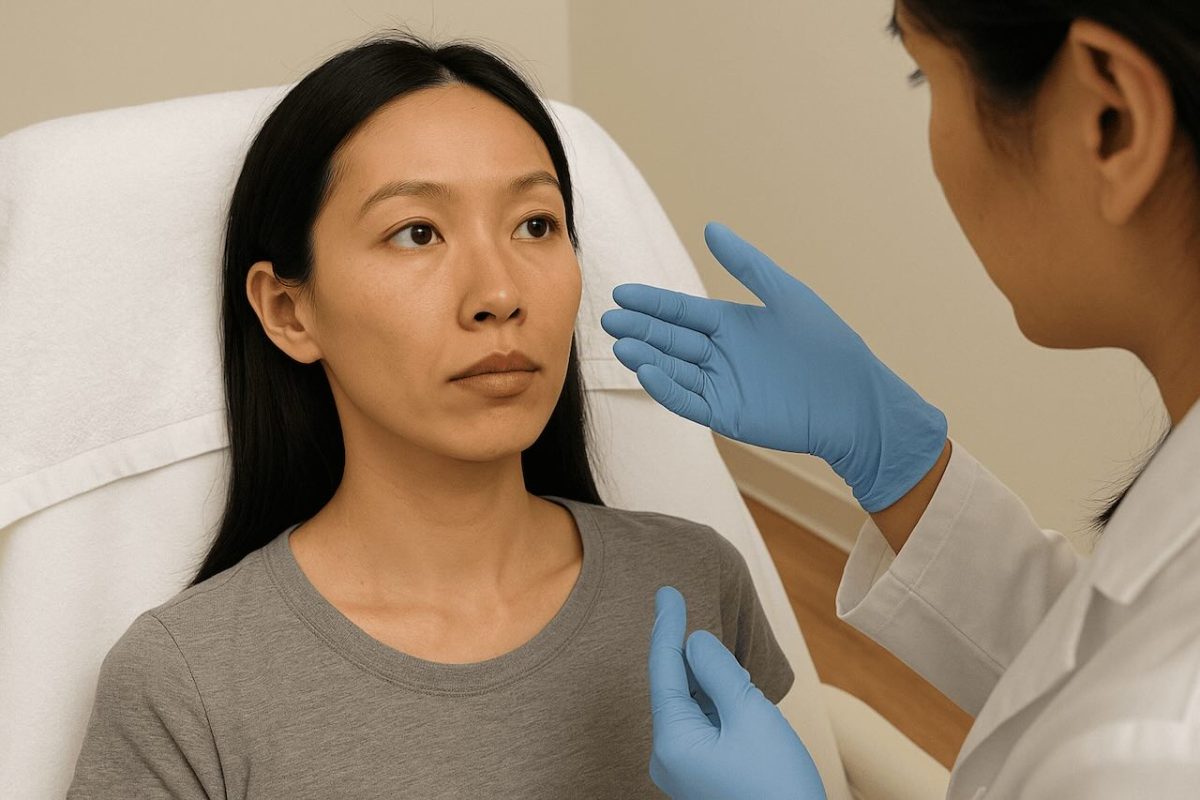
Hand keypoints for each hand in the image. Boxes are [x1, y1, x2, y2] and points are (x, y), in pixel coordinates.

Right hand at [599, 221, 947, 512]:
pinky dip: (666, 388)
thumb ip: (745, 264)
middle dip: (640, 330)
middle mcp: (721, 355)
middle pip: (670, 339)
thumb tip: (711, 227)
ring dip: (647, 357)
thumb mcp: (784, 294)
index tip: (622, 294)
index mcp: (732, 325)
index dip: (652, 303)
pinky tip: (647, 372)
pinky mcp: (726, 414)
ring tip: (621, 345)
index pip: (681, 312)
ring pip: (674, 369)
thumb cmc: (826, 344)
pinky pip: (688, 400)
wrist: (853, 399)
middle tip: (608, 320)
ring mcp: (721, 386)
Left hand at [648, 586, 826, 799]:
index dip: (667, 625)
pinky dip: (712, 700)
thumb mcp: (750, 717)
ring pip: (690, 707)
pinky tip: (725, 685)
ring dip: (701, 675)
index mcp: (673, 741)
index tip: (666, 591)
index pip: (664, 668)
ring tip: (711, 645)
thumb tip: (696, 642)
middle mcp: (670, 758)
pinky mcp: (705, 779)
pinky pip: (702, 727)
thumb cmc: (778, 788)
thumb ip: (719, 674)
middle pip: (673, 687)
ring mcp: (686, 772)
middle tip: (676, 602)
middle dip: (680, 648)